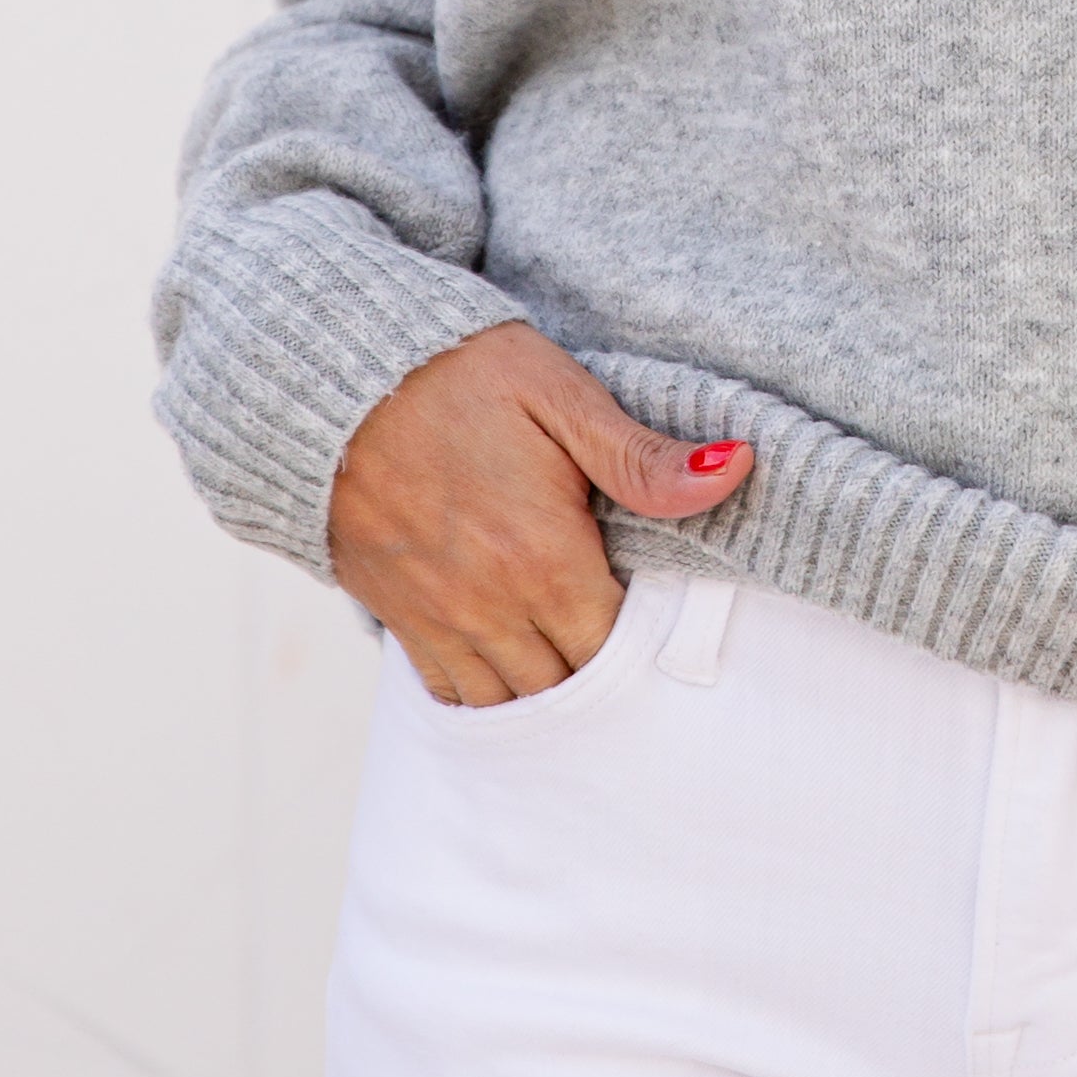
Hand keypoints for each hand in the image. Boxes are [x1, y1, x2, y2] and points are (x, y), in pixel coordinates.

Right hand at [326, 321, 752, 704]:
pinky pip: (449, 692)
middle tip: (627, 642)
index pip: (618, 649)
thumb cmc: (461, 373)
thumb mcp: (561, 395)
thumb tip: (738, 469)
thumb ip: (643, 456)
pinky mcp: (396, 616)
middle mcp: (492, 608)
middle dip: (602, 676)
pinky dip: (486, 692)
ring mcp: (438, 620)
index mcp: (545, 560)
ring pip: (510, 703)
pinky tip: (513, 666)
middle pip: (568, 688)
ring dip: (547, 691)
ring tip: (577, 661)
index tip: (662, 613)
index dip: (646, 642)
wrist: (338, 376)